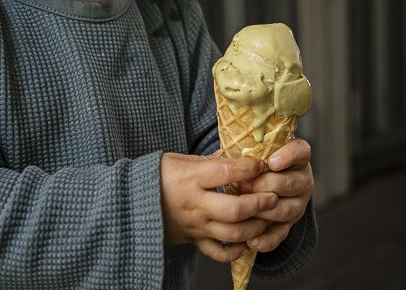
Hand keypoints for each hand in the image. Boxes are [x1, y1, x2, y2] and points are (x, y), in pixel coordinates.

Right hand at [160, 152, 278, 261]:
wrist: (131, 201)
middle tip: (273, 195)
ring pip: (233, 233)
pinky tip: (248, 241)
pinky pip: (219, 253)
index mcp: (192, 178)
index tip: (262, 164)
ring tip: (267, 217)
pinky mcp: (194, 240)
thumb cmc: (160, 175)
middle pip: (235, 209)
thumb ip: (211, 160)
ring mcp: (196, 226)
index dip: (249, 168)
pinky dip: (237, 251)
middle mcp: (195, 204)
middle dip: (260, 203)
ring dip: (256, 227)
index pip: (227, 172)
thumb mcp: (182, 159)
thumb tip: (238, 152)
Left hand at [238, 138, 313, 252]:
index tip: (271, 161)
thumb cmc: (253, 164)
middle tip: (244, 185)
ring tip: (245, 209)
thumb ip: (247, 153)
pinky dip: (266, 240)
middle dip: (267, 185)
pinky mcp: (288, 225)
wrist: (258, 186)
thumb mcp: (253, 154)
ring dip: (265, 211)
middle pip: (292, 183)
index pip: (300, 151)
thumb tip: (228, 154)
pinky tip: (252, 241)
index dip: (288, 156)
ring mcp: (297, 204)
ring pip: (287, 210)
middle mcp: (302, 181)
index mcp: (297, 158)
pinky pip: (280, 235)